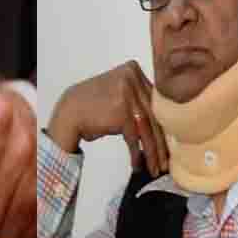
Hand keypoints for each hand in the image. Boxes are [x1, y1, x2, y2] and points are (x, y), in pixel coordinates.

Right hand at [47, 61, 168, 175]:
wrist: (68, 112)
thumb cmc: (93, 105)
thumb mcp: (118, 91)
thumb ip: (139, 96)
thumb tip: (166, 118)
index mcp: (133, 69)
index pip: (155, 101)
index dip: (164, 124)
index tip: (169, 143)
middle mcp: (132, 78)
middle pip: (153, 115)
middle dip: (161, 143)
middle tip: (165, 161)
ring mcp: (127, 94)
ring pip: (147, 128)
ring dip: (152, 152)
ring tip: (156, 168)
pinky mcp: (122, 112)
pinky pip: (134, 137)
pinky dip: (137, 153)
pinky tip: (138, 164)